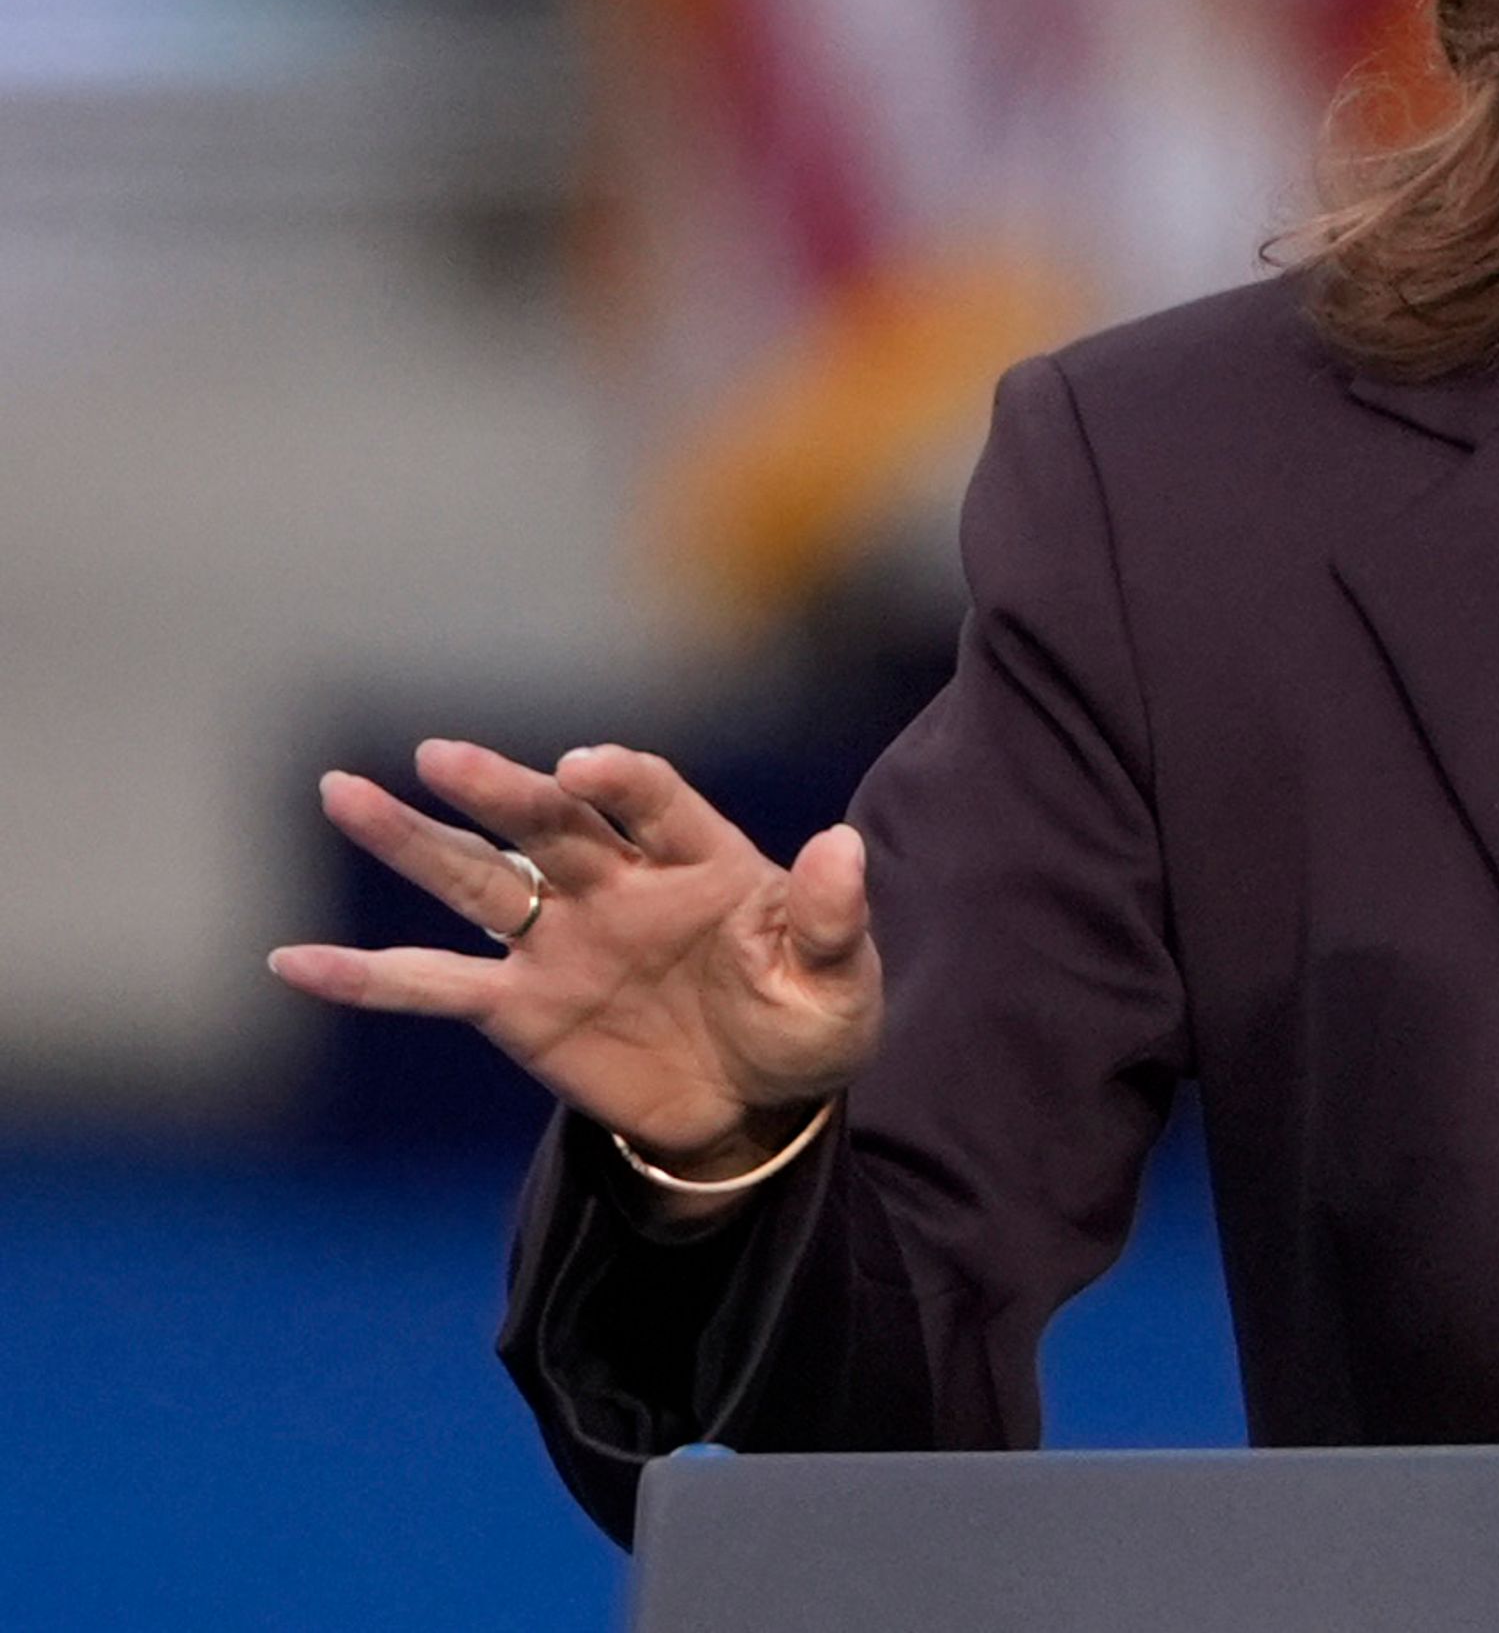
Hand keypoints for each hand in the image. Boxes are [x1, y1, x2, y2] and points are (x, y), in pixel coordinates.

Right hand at [269, 741, 881, 1189]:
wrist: (759, 1103)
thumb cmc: (808, 1021)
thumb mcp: (840, 980)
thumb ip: (830, 916)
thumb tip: (842, 846)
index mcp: (702, 859)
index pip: (653, 800)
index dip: (619, 779)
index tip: (583, 767)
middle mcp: (618, 882)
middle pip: (551, 823)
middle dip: (500, 791)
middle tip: (442, 757)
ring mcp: (560, 939)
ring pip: (476, 878)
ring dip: (410, 839)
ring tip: (340, 791)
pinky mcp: (518, 1006)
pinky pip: (432, 985)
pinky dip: (364, 975)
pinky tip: (293, 960)